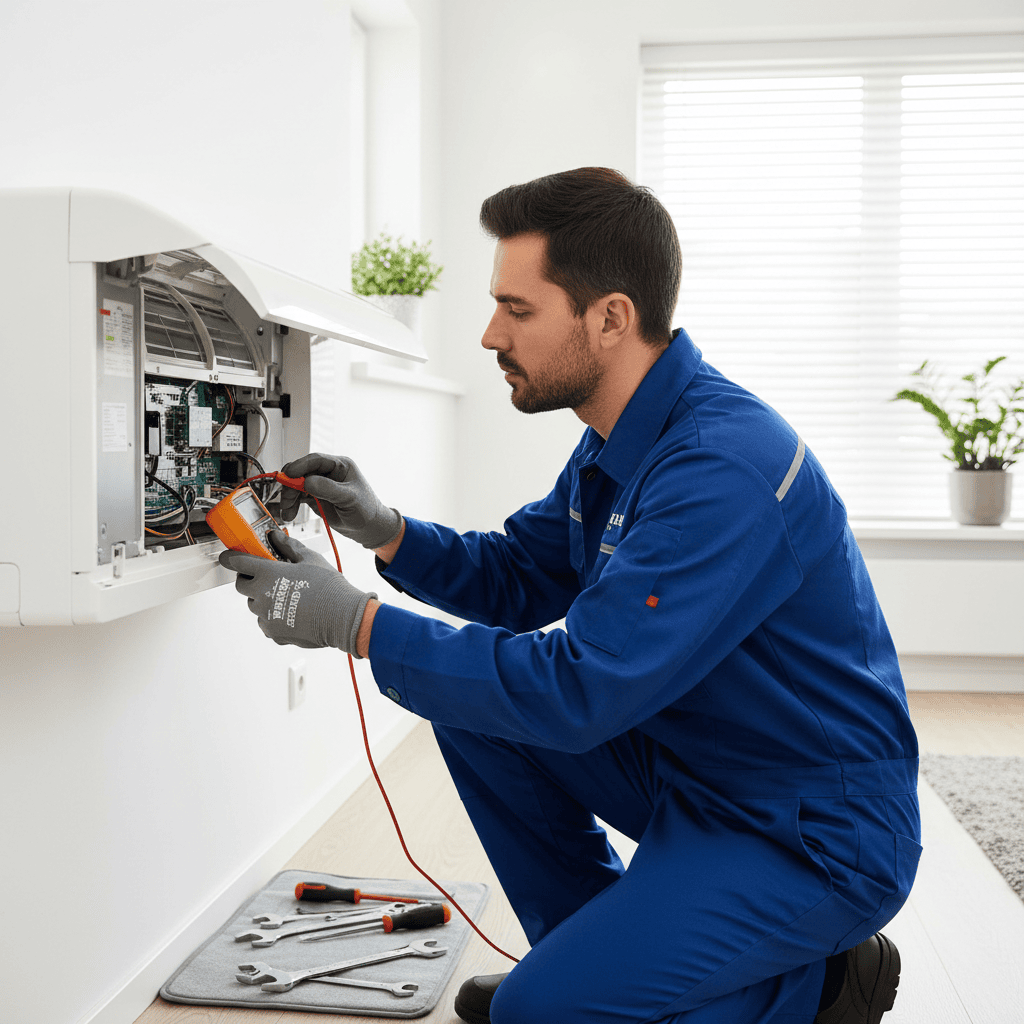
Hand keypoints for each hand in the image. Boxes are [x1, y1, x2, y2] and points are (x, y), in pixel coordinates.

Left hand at [219, 531, 375, 653]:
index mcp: (268, 573)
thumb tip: (275, 537)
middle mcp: (261, 595)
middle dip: (249, 579)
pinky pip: (266, 622)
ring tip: (285, 596)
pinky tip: (292, 612)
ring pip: (254, 605)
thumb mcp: (310, 559)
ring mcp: (265, 616)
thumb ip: (288, 547)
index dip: (231, 558)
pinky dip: (273, 616)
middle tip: (265, 576)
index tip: (228, 557)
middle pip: (241, 585)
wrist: (342, 617)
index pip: (238, 563)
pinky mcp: (273, 632)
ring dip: (262, 598)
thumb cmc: (328, 587)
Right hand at [278, 453, 402, 549]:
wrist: (368, 528)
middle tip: (286, 500)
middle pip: (302, 472)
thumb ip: (329, 489)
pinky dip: (291, 504)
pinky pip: (298, 497)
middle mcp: (328, 472)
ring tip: (288, 513)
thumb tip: (307, 482)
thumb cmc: (366, 510)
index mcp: (340, 465)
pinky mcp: (314, 497)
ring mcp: (320, 484)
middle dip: (291, 485)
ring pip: (297, 485)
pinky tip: (289, 513)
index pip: (316, 460)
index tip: (289, 474)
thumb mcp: (350, 498)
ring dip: (289, 497)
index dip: (300, 466)